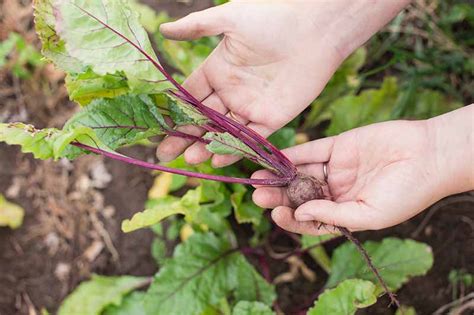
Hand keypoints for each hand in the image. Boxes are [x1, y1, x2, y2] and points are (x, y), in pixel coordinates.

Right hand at [156, 0, 408, 166]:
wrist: (315, 27)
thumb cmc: (274, 17)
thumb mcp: (230, 18)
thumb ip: (197, 27)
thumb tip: (164, 29)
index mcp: (218, 69)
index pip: (190, 96)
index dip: (174, 112)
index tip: (158, 128)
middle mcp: (232, 90)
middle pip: (203, 119)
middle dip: (185, 136)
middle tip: (166, 154)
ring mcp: (251, 106)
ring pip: (224, 132)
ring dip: (207, 145)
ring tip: (190, 159)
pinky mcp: (272, 118)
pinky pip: (251, 138)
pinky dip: (236, 149)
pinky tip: (218, 159)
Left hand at [252, 106, 473, 234]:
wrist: (429, 156)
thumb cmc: (407, 193)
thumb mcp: (370, 214)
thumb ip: (333, 215)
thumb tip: (299, 212)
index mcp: (344, 213)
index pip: (310, 220)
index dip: (291, 219)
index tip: (277, 214)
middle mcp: (336, 192)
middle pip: (300, 196)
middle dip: (279, 196)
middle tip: (258, 195)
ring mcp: (335, 169)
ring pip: (300, 173)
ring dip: (279, 175)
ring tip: (258, 178)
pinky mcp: (337, 146)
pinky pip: (310, 151)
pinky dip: (292, 154)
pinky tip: (274, 157)